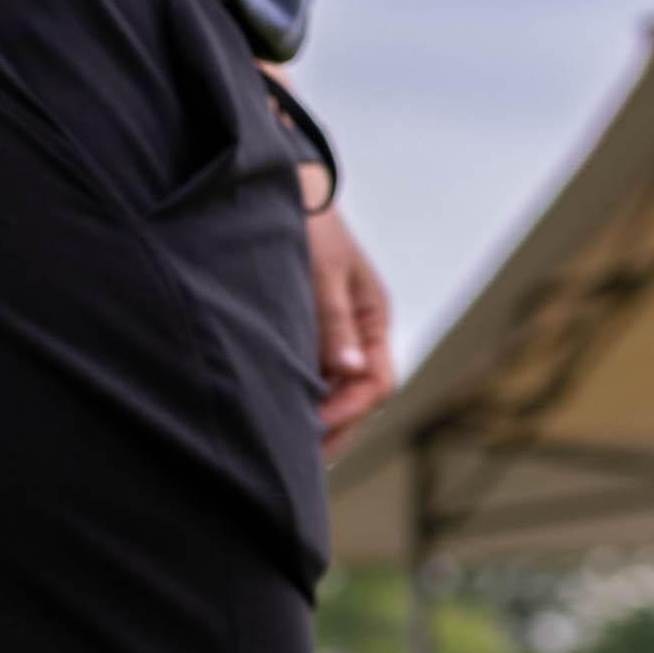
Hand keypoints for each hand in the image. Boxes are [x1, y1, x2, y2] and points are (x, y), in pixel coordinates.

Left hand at [307, 203, 394, 453]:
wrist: (285, 195)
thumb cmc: (309, 226)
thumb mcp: (323, 272)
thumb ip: (334, 321)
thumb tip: (349, 371)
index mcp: (373, 319)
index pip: (378, 382)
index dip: (351, 410)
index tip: (316, 423)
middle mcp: (358, 336)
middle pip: (359, 400)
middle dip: (335, 429)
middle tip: (299, 457)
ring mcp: (335, 341)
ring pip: (335, 396)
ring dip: (317, 421)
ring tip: (286, 447)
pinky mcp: (308, 341)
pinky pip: (312, 382)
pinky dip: (301, 402)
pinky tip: (276, 418)